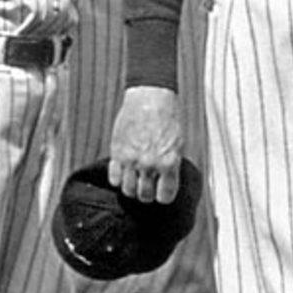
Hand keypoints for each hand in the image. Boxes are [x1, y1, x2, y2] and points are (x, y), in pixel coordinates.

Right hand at [108, 86, 182, 203]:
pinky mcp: (117, 152)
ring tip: (137, 180)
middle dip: (148, 194)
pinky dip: (119, 178)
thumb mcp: (178, 142)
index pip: (165, 196)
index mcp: (168, 162)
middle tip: (149, 187)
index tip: (163, 192)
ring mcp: (131, 159)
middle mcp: (149, 164)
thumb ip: (171, 165)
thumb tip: (166, 181)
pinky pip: (114, 178)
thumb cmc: (168, 116)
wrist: (150, 96)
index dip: (164, 195)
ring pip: (128, 190)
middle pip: (144, 196)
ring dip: (133, 188)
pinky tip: (125, 172)